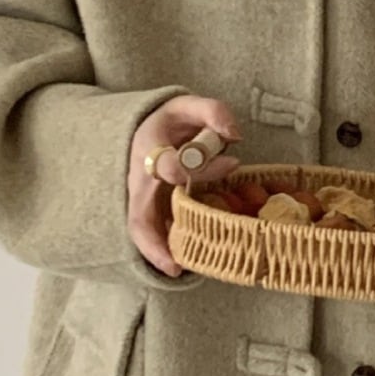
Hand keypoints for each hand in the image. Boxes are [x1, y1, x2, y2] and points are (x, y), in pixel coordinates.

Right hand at [129, 95, 243, 276]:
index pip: (173, 167)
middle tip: (175, 264)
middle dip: (154, 239)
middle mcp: (140, 179)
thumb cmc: (172, 122)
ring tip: (175, 270)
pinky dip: (159, 252)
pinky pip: (148, 234)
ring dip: (155, 252)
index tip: (233, 163)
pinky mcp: (148, 210)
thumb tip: (235, 135)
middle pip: (139, 213)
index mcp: (150, 150)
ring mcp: (141, 198)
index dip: (205, 168)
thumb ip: (213, 112)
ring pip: (140, 229)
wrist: (147, 129)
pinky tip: (178, 269)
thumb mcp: (188, 105)